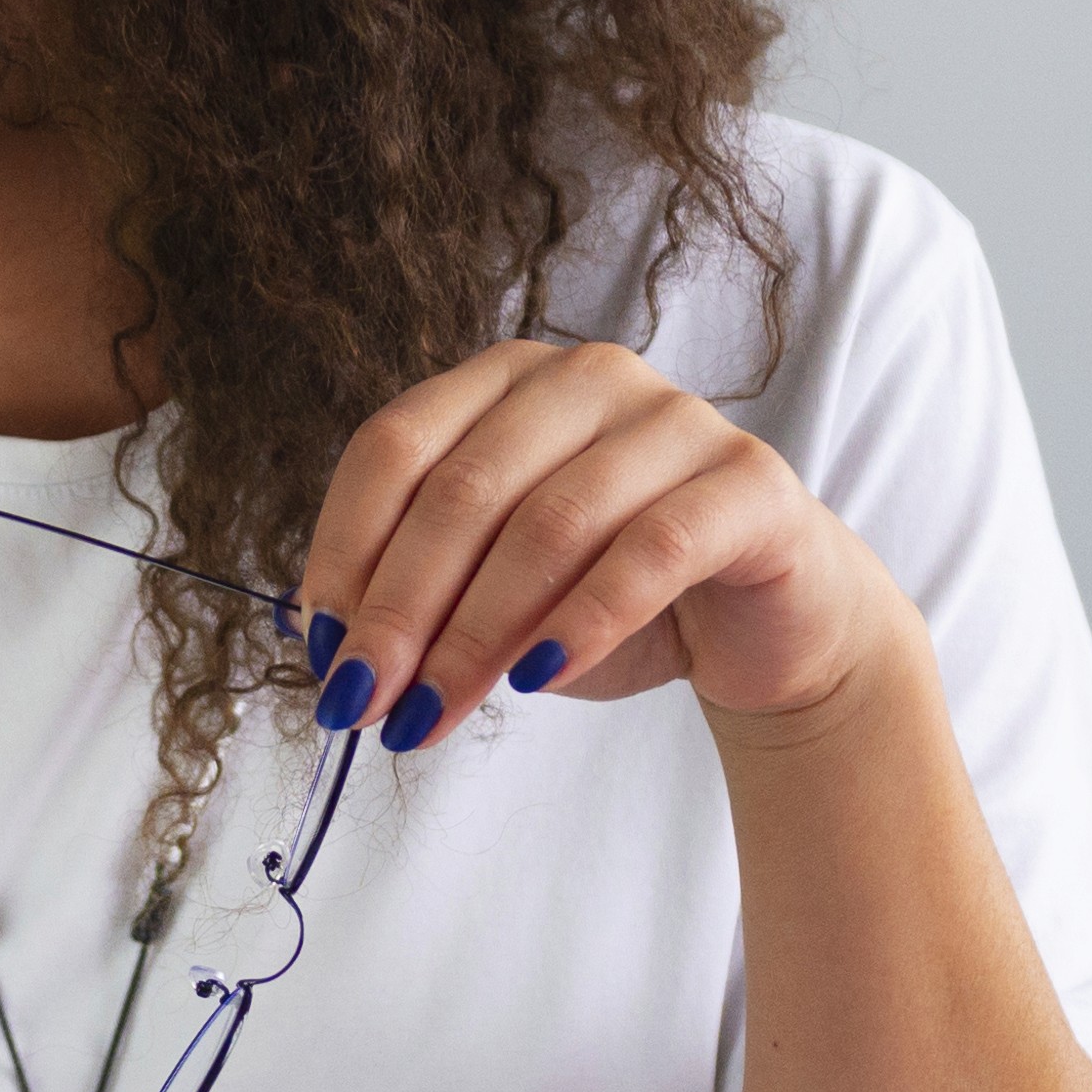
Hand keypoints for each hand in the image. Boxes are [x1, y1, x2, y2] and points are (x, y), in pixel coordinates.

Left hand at [298, 340, 915, 750]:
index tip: (322, 650)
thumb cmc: (616, 602)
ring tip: (433, 713)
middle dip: (400, 610)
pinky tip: (537, 678)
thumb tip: (325, 648)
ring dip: (476, 633)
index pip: (395, 446)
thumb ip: (422, 603)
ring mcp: (676, 418)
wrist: (769, 629)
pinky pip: (651, 547)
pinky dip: (582, 619)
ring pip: (549, 522)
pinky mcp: (749, 481)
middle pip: (462, 489)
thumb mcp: (497, 600)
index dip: (345, 550)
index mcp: (508, 380)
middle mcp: (588, 378)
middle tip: (364, 704)